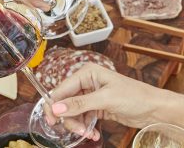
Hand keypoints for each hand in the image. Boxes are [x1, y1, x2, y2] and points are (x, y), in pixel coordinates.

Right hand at [48, 63, 173, 129]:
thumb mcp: (105, 99)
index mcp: (86, 73)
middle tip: (76, 131)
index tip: (51, 120)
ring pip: (72, 112)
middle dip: (69, 118)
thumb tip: (56, 108)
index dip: (54, 104)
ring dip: (78, 125)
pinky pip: (82, 118)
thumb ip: (79, 104)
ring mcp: (90, 95)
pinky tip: (93, 133)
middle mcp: (86, 83)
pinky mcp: (95, 107)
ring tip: (88, 133)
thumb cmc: (135, 96)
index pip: (62, 89)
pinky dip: (85, 127)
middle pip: (65, 102)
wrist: (155, 109)